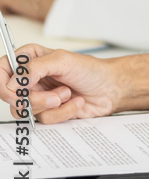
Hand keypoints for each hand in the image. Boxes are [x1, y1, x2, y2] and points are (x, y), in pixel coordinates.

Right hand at [0, 45, 120, 122]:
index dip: (4, 85)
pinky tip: (74, 102)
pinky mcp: (47, 112)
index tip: (17, 92)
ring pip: (24, 110)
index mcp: (30, 59)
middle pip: (10, 95)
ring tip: (67, 94)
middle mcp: (30, 78)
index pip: (2, 70)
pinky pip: (43, 119)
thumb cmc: (90, 70)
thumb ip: (34, 68)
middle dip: (35, 98)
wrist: (109, 88)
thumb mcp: (62, 61)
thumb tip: (12, 82)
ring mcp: (38, 96)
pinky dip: (61, 113)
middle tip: (56, 94)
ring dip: (50, 105)